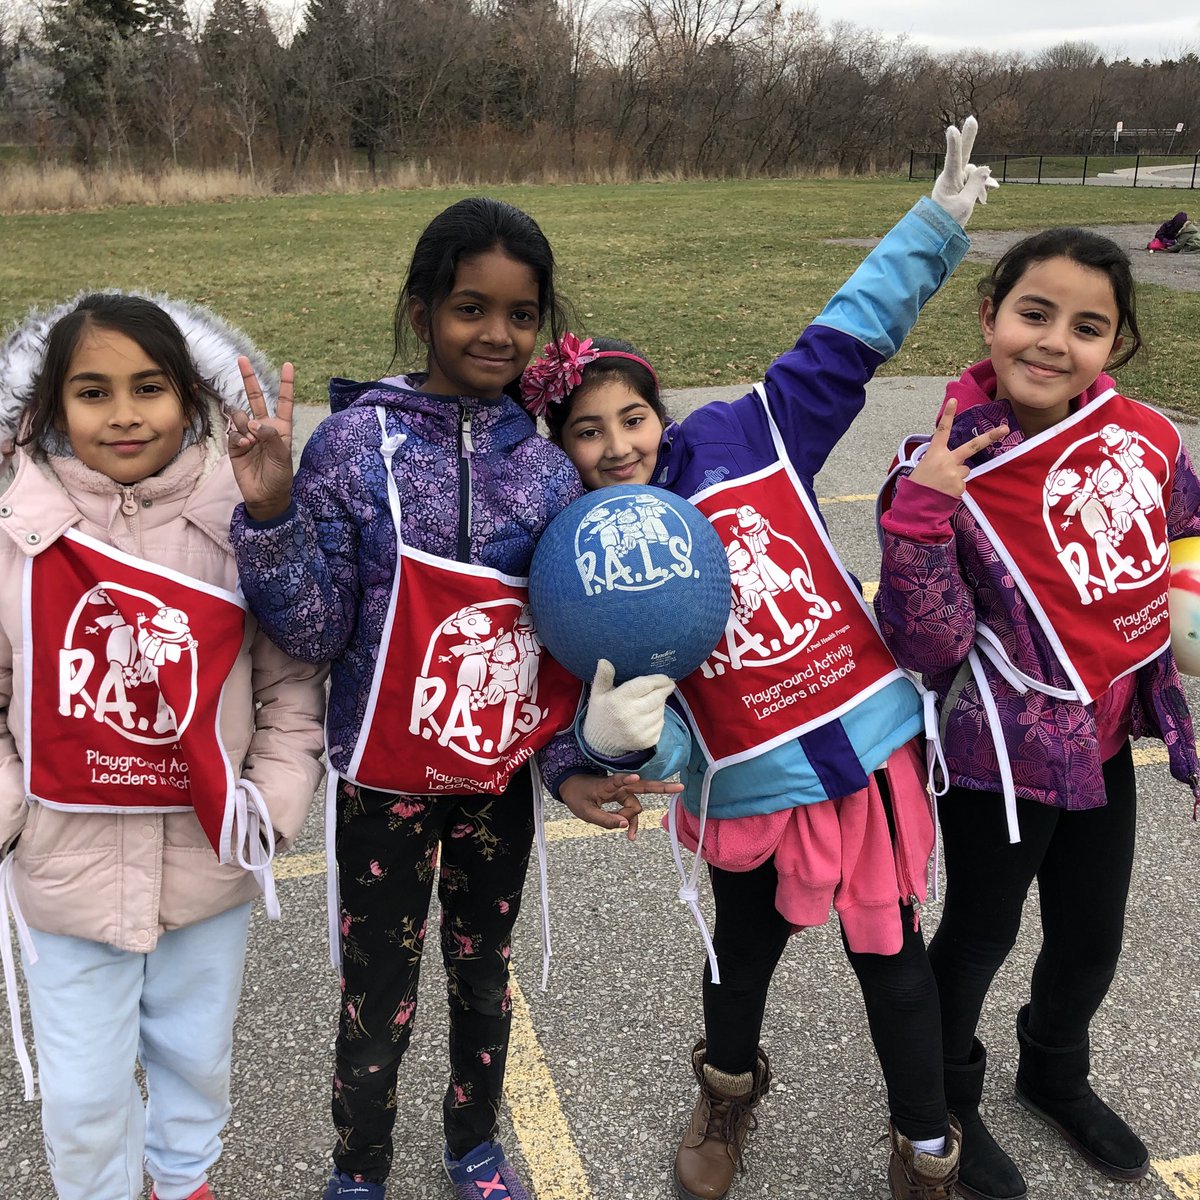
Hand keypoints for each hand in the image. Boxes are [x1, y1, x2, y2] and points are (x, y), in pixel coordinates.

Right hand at [229, 356, 294, 520]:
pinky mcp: (235, 445)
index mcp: (281, 428)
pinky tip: (245, 446)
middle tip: (242, 359)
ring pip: (240, 415)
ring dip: (244, 423)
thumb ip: (271, 437)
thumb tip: (255, 422)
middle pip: (256, 398)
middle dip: (249, 379)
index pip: (283, 402)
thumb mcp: (283, 456)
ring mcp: (248, 435)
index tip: (288, 365)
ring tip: (251, 439)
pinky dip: (238, 438)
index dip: (286, 384)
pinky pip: (233, 432)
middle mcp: (264, 427)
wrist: (265, 496)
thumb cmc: (279, 476)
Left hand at [559, 771, 683, 841]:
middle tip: (679, 787)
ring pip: (636, 806)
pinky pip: (632, 810)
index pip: (617, 781)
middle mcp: (618, 786)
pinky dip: (632, 821)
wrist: (572, 786)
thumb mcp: (586, 813)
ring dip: (632, 819)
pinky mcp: (623, 796)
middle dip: (662, 788)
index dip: (626, 779)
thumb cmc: (577, 796)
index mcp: (606, 786)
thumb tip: (625, 826)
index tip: (635, 777)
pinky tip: (631, 835)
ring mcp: (622, 790)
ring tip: (626, 834)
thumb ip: (605, 820)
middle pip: (643, 787)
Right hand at [582, 659, 675, 756]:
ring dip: (661, 703)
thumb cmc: (601, 713)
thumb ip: (603, 677)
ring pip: (661, 710)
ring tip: (655, 700)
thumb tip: (604, 661)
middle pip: (657, 697)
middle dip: (665, 689)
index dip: (658, 679)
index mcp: (618, 701)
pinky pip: (661, 724)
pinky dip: (659, 718)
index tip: (666, 677)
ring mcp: (640, 730)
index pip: (645, 685)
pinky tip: (651, 715)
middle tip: (668, 684)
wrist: (600, 744)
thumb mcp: (598, 694)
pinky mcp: (647, 741)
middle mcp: (630, 716)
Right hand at [909, 399, 1008, 497]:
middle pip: (973, 446)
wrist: (917, 506)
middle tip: (1005, 428)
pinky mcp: (960, 486)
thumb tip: (958, 461)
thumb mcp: (924, 466)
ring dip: (957, 474)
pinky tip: (945, 491)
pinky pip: (963, 483)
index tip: (953, 400)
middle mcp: (947, 461)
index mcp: (934, 453)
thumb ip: (941, 459)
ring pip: (965, 469)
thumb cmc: (919, 485)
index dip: (948, 415)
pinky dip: (955, 487)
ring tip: (942, 483)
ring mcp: (955, 473)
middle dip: (990, 436)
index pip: (942, 431)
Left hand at [930, 116, 998, 227]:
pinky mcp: (959, 186)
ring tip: (983, 201)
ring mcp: (955, 181)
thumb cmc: (948, 221)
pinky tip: (987, 195)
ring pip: (974, 174)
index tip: (951, 129)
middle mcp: (951, 178)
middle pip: (962, 155)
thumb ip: (975, 185)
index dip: (954, 144)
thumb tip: (985, 168)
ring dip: (981, 185)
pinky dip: (981, 188)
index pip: (952, 160)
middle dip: (968, 138)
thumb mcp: (965, 205)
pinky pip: (974, 181)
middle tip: (972, 119)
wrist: (939, 233)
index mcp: (948, 182)